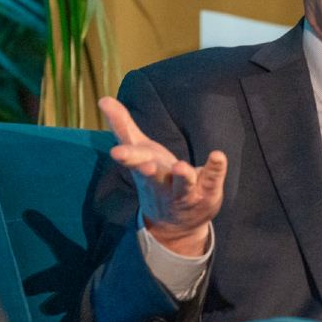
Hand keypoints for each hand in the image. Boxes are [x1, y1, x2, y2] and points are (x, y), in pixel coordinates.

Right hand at [99, 97, 226, 255]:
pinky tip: (218, 156)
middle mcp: (162, 182)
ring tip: (180, 167)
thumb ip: (123, 126)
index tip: (116, 152)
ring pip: (182, 185)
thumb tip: (102, 98)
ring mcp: (184, 191)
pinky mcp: (206, 193)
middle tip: (144, 165)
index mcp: (144, 168)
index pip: (133, 161)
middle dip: (146, 170)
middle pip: (152, 176)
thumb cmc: (155, 177)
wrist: (175, 223)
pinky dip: (214, 169)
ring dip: (182, 176)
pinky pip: (211, 180)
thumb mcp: (139, 151)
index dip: (126, 156)